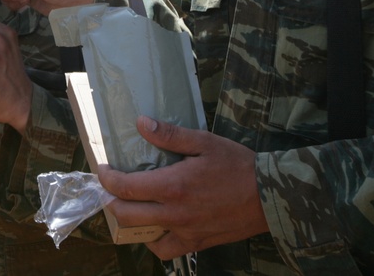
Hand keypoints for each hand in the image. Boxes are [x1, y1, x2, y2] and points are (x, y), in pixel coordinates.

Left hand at [98, 117, 267, 259]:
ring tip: (130, 205)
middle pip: (126, 215)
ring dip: (130, 221)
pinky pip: (166, 250)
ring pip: (143, 235)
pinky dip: (154, 241)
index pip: (125, 188)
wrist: (270, 196)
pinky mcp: (197, 243)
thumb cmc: (238, 165)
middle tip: (110, 187)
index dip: (107, 179)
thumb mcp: (204, 142)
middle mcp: (175, 213)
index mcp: (173, 186)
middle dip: (111, 200)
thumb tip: (141, 123)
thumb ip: (170, 134)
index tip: (103, 169)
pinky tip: (156, 225)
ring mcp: (185, 232)